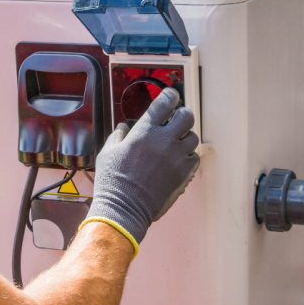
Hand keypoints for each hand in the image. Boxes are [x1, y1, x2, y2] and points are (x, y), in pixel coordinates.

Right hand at [86, 88, 199, 246]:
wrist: (124, 209)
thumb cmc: (113, 182)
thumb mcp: (108, 153)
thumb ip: (118, 135)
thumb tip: (124, 128)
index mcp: (144, 131)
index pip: (166, 101)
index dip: (170, 95)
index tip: (170, 96)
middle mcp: (164, 140)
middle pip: (187, 115)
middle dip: (182, 115)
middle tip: (176, 120)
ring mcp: (177, 157)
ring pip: (193, 137)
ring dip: (185, 137)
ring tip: (175, 143)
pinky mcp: (184, 173)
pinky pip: (195, 157)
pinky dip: (188, 156)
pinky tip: (178, 160)